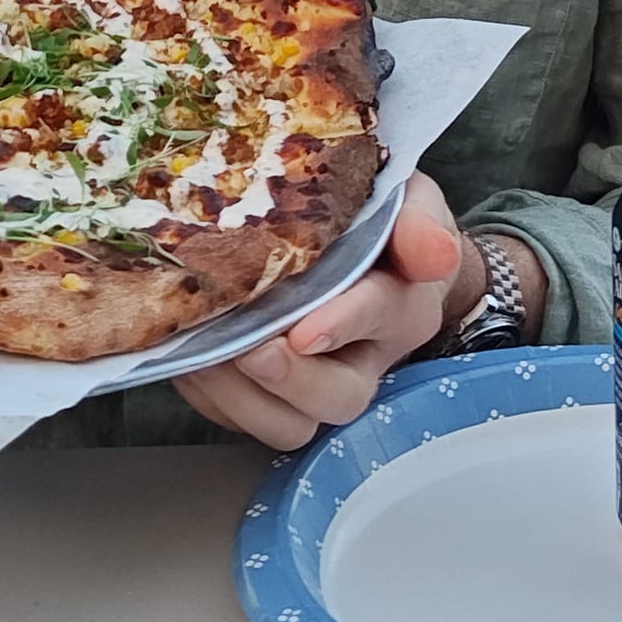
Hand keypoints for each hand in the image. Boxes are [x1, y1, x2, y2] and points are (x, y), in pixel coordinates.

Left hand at [175, 172, 477, 451]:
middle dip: (289, 379)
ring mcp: (317, 382)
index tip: (305, 329)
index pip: (381, 318)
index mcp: (402, 305)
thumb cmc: (380, 217)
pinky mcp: (272, 396)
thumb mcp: (407, 198)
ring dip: (241, 396)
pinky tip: (187, 355)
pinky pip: (243, 419)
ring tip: (205, 353)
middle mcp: (364, 358)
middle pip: (338, 396)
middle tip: (248, 349)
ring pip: (290, 424)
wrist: (362, 244)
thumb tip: (434, 252)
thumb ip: (418, 219)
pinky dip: (210, 396)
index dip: (343, 325)